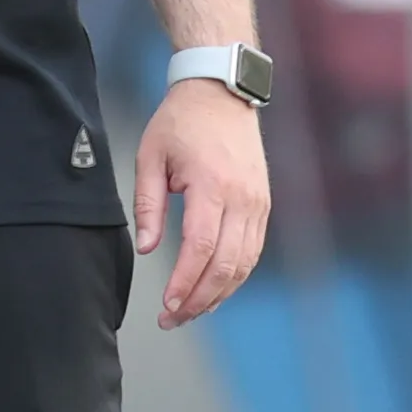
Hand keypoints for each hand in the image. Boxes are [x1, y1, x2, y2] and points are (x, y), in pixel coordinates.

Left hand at [132, 79, 269, 329]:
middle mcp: (242, 198)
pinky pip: (252, 251)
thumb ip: (149, 204)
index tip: (167, 304)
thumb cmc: (181, 121)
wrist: (221, 92)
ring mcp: (258, 202)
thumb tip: (148, 249)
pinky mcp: (263, 204)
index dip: (185, 282)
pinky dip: (234, 276)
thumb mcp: (150, 155)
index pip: (202, 247)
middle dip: (199, 299)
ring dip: (218, 294)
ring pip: (244, 264)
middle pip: (226, 265)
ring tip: (189, 311)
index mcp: (212, 185)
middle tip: (173, 318)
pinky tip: (213, 289)